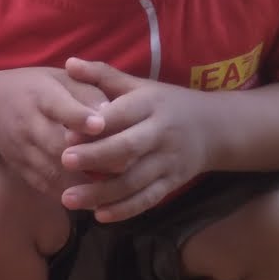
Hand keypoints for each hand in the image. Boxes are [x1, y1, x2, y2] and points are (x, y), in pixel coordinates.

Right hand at [0, 67, 109, 195]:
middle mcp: (27, 123)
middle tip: (122, 166)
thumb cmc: (37, 88)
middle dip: (88, 158)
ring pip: (51, 171)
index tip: (100, 124)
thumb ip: (86, 90)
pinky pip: (44, 185)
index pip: (59, 107)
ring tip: (111, 189)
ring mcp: (21, 149)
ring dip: (81, 183)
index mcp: (40, 95)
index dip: (79, 116)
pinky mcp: (19, 168)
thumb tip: (110, 109)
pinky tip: (91, 199)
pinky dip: (68, 194)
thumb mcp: (60, 78)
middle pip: (56, 145)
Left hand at [59, 58, 215, 219]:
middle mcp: (161, 133)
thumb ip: (102, 76)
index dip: (96, 124)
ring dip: (101, 192)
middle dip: (96, 157)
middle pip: (128, 148)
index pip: (122, 114)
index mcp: (150, 104)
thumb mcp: (138, 85)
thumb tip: (68, 63)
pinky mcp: (172, 183)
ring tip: (68, 199)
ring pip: (135, 180)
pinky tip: (100, 216)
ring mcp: (168, 161)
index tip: (66, 132)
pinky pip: (148, 199)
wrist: (215, 128)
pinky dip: (125, 209)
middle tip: (63, 162)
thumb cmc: (164, 103)